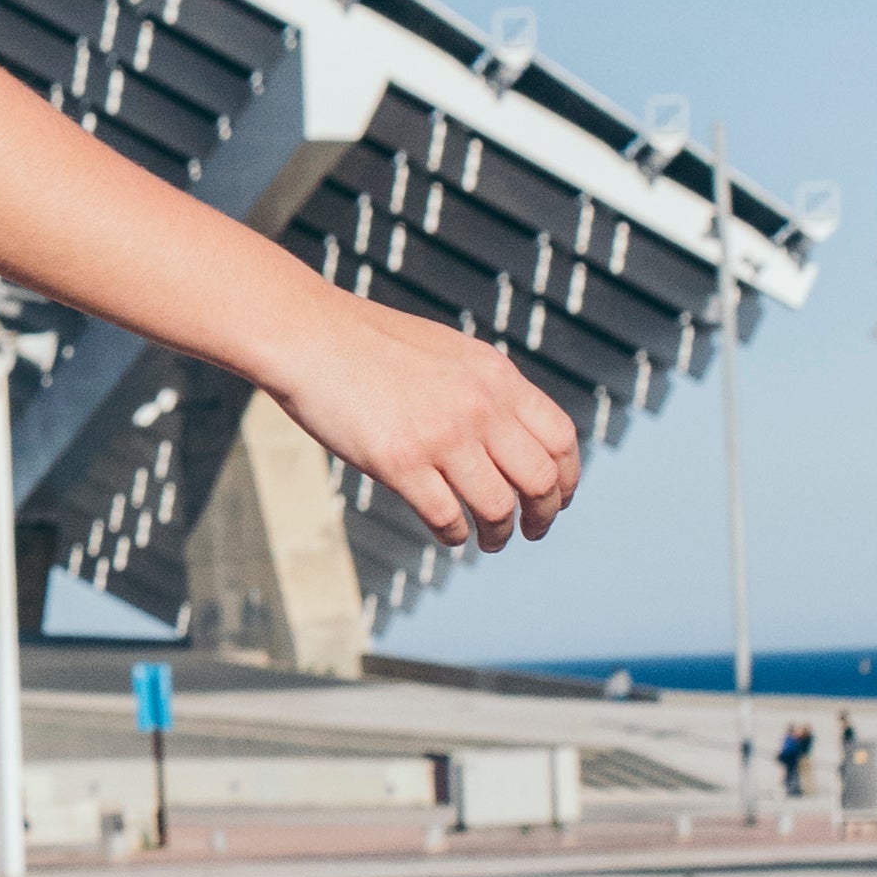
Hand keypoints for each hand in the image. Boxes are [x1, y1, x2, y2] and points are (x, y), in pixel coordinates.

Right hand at [269, 302, 582, 553]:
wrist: (309, 335)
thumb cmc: (371, 346)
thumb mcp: (450, 354)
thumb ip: (486, 390)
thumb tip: (514, 436)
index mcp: (496, 376)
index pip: (561, 439)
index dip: (567, 478)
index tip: (557, 498)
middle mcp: (478, 406)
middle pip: (540, 480)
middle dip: (543, 515)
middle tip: (532, 530)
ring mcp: (440, 435)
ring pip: (497, 507)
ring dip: (499, 533)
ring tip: (490, 540)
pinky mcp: (399, 462)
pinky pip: (446, 516)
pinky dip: (454, 534)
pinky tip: (448, 532)